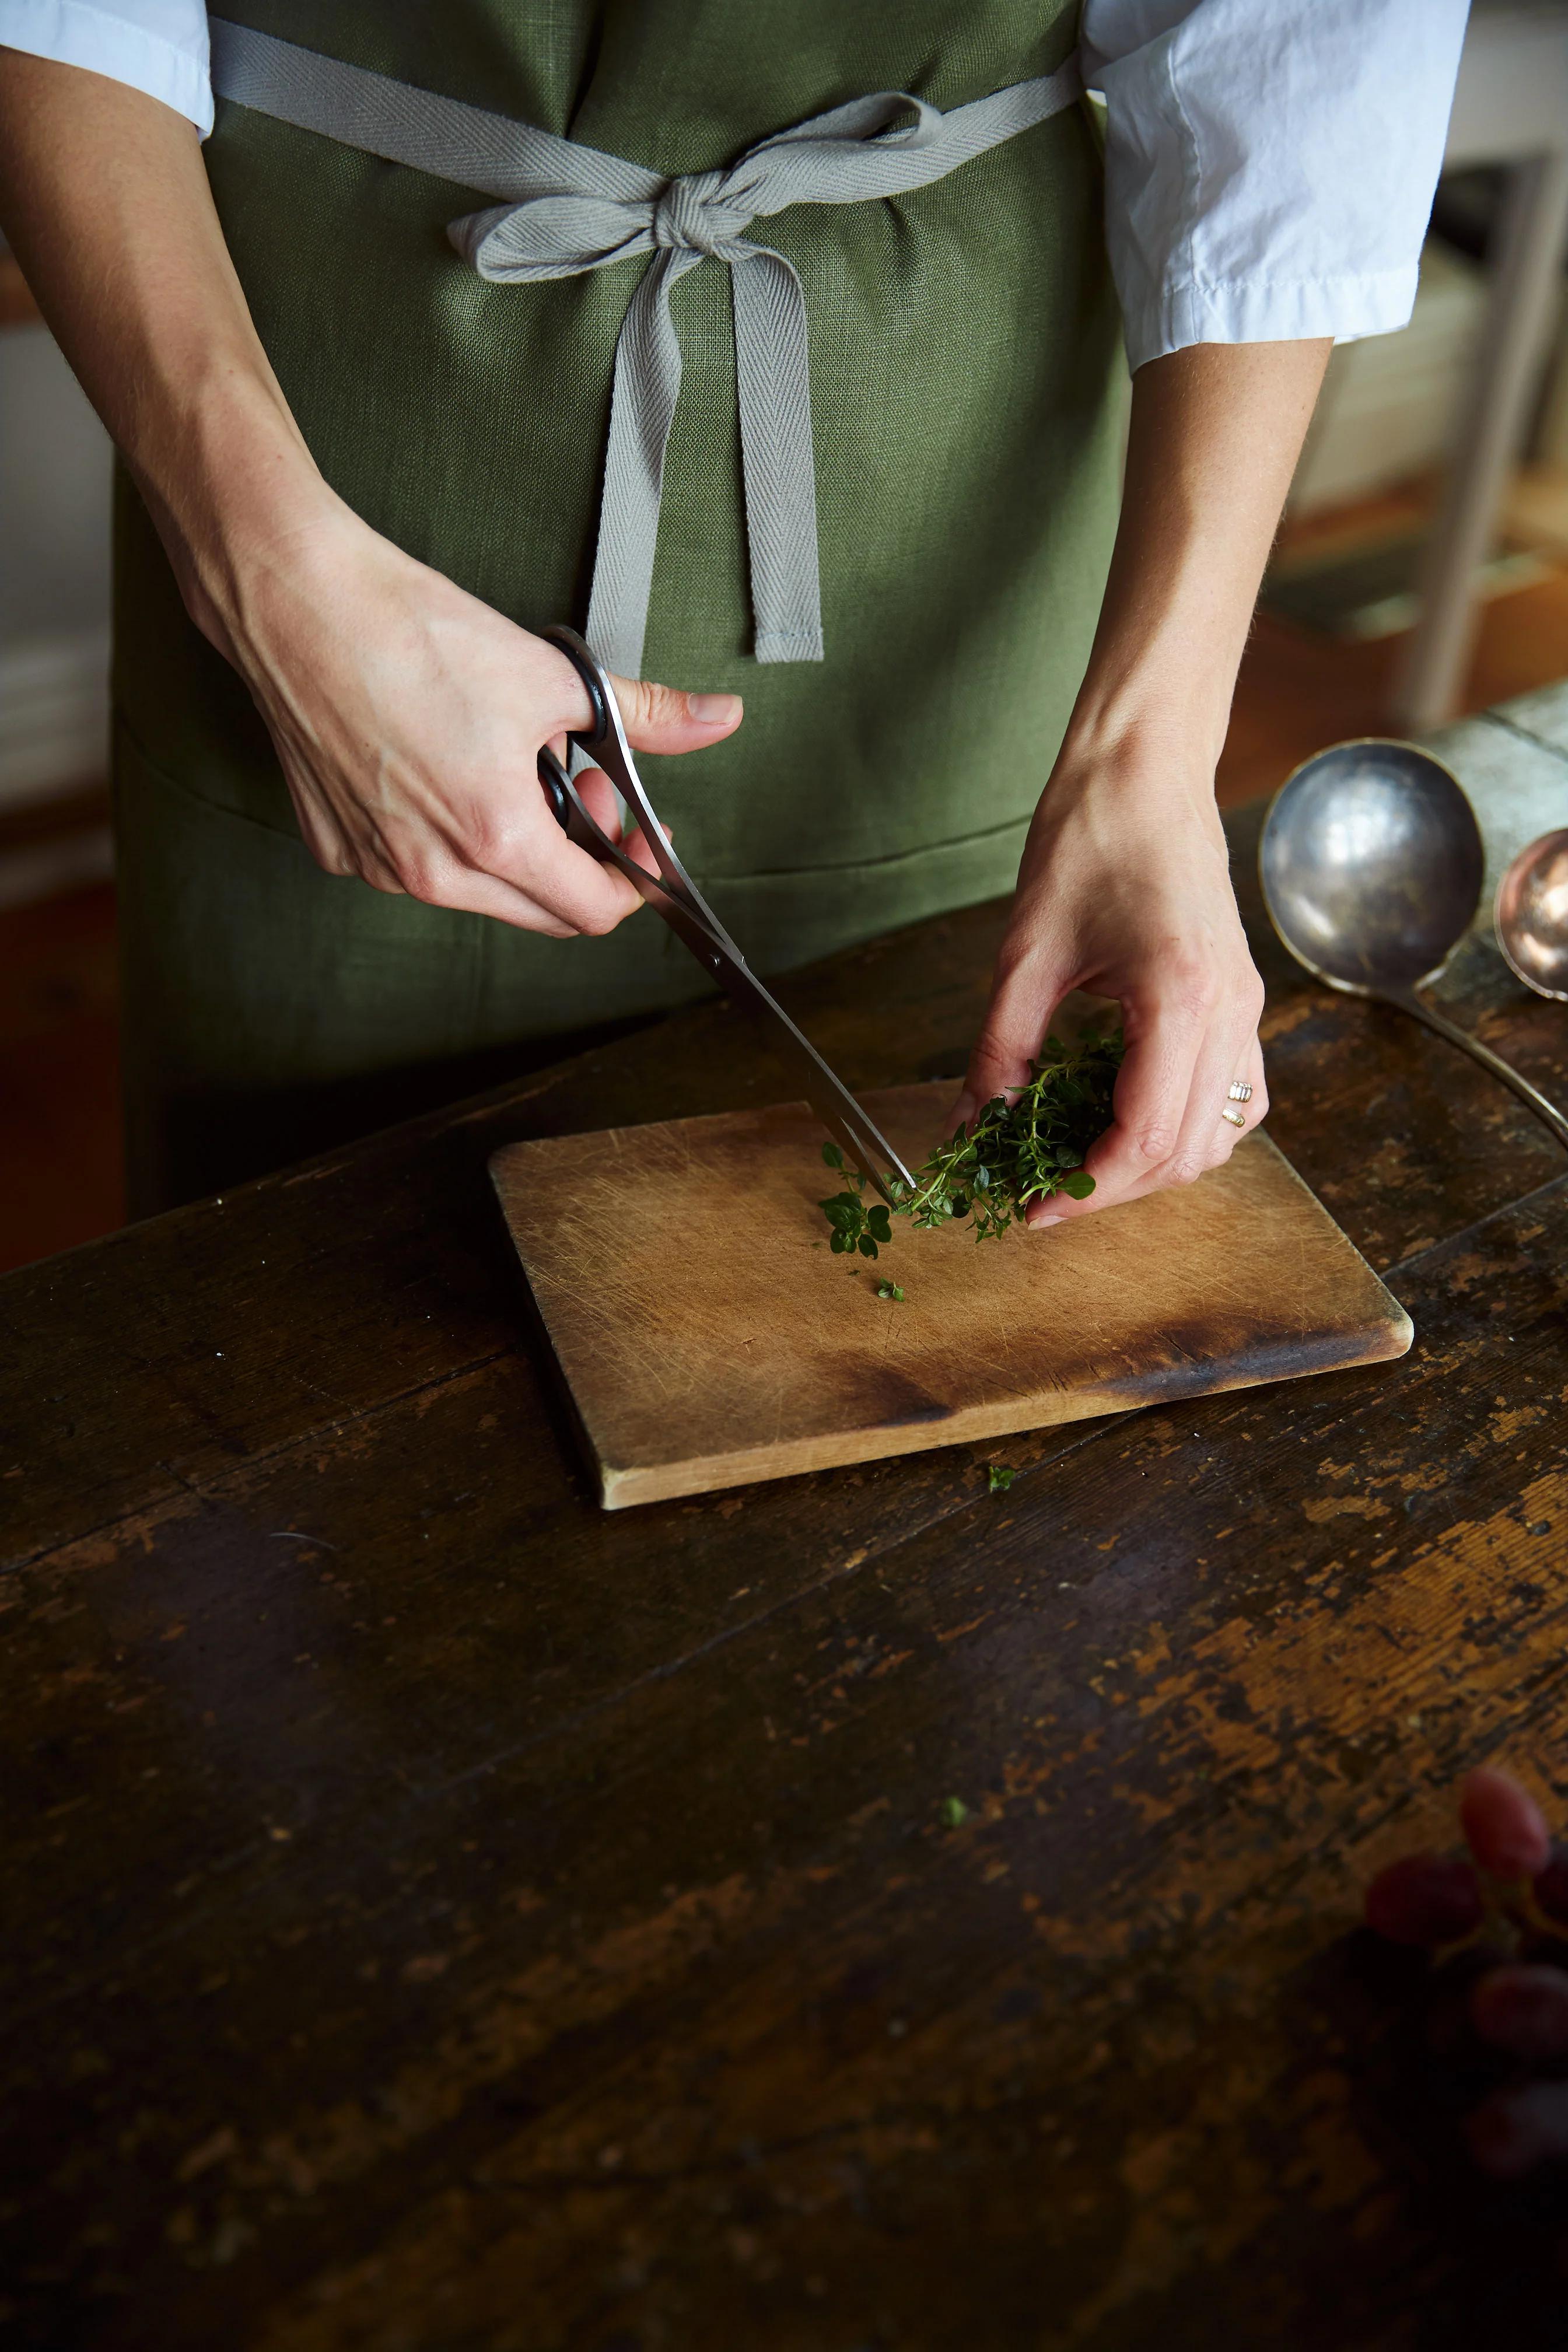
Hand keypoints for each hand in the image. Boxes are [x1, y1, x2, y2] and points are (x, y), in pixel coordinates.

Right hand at [195, 493, 742, 937]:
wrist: (297, 602)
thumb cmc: (415, 632)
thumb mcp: (554, 675)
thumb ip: (645, 716)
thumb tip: (721, 719)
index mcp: (496, 839)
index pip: (593, 910)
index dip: (632, 877)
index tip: (635, 833)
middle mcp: (432, 872)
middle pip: (541, 912)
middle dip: (577, 861)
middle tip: (579, 784)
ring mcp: (377, 866)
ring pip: (475, 892)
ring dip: (511, 850)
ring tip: (509, 767)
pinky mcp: (336, 846)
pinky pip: (411, 866)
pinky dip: (442, 835)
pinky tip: (441, 768)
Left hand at [952, 747, 1266, 1224]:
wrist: (1144, 769)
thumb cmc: (1087, 840)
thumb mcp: (1023, 954)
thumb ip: (999, 1051)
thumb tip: (970, 1127)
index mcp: (1180, 999)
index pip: (1146, 1140)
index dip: (1086, 1191)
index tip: (1032, 1209)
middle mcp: (1231, 1011)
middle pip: (1188, 1153)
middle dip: (1114, 1188)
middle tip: (1046, 1191)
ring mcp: (1248, 1008)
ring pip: (1222, 1135)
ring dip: (1155, 1166)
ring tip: (1084, 1158)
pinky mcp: (1245, 999)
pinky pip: (1236, 1097)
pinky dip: (1188, 1128)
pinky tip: (1130, 1117)